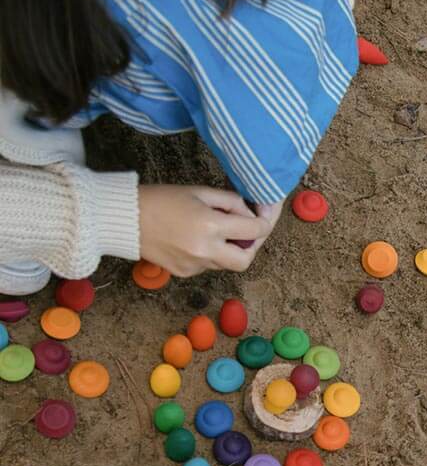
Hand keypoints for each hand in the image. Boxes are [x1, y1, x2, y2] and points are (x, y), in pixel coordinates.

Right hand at [137, 185, 277, 276]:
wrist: (124, 219)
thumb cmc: (160, 199)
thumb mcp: (199, 192)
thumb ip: (230, 202)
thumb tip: (250, 213)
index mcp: (211, 226)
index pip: (255, 231)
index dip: (264, 222)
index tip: (263, 216)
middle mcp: (206, 251)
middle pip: (246, 260)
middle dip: (250, 246)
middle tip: (245, 232)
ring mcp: (195, 265)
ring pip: (227, 264)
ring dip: (230, 249)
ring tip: (216, 230)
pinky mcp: (185, 273)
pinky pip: (209, 266)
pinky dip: (211, 254)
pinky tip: (196, 239)